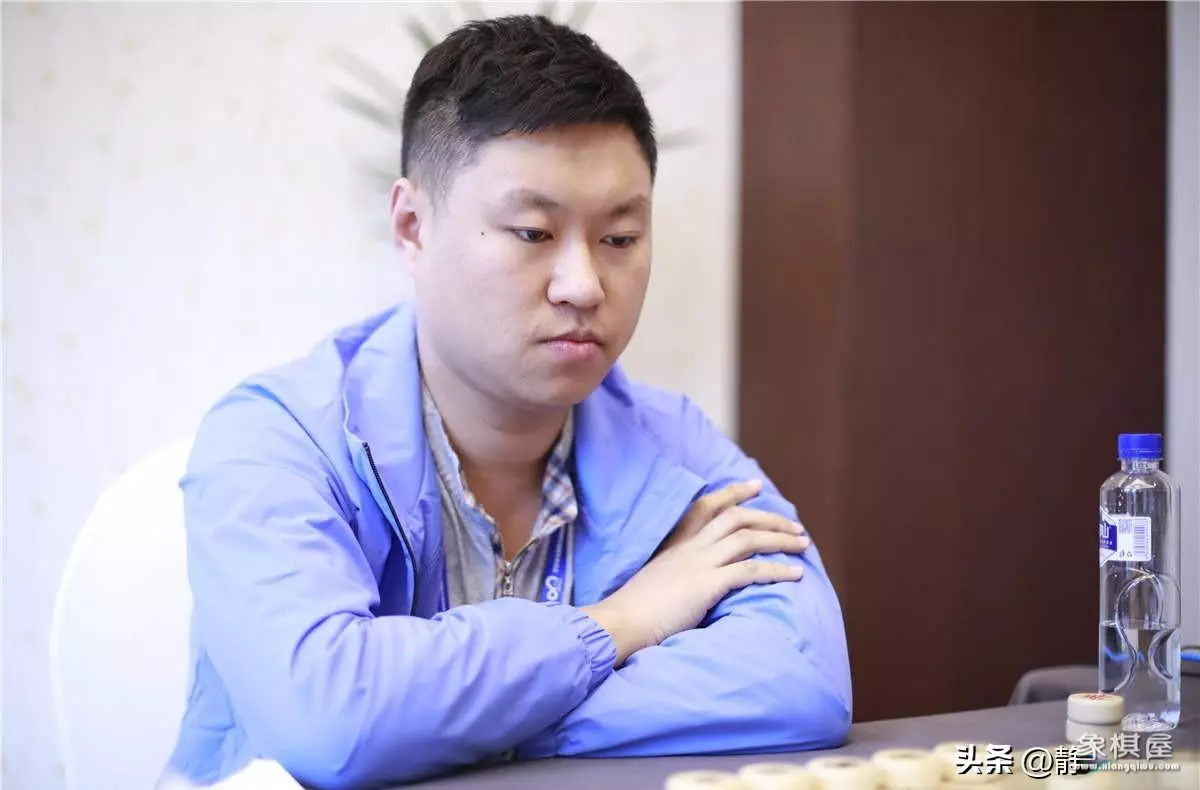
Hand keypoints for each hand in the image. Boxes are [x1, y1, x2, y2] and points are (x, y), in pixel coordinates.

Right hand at [582, 480, 808, 664]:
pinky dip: (776, 569)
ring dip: (780, 539)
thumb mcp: (655, 585)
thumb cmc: (632, 614)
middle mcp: (688, 548)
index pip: (706, 507)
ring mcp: (698, 563)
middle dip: (769, 518)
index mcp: (674, 545)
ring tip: (803, 545)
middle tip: (794, 524)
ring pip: (748, 538)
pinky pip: (750, 570)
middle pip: (735, 517)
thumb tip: (691, 587)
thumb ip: (676, 578)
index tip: (755, 486)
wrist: (618, 623)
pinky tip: (795, 574)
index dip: (733, 493)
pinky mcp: (706, 584)